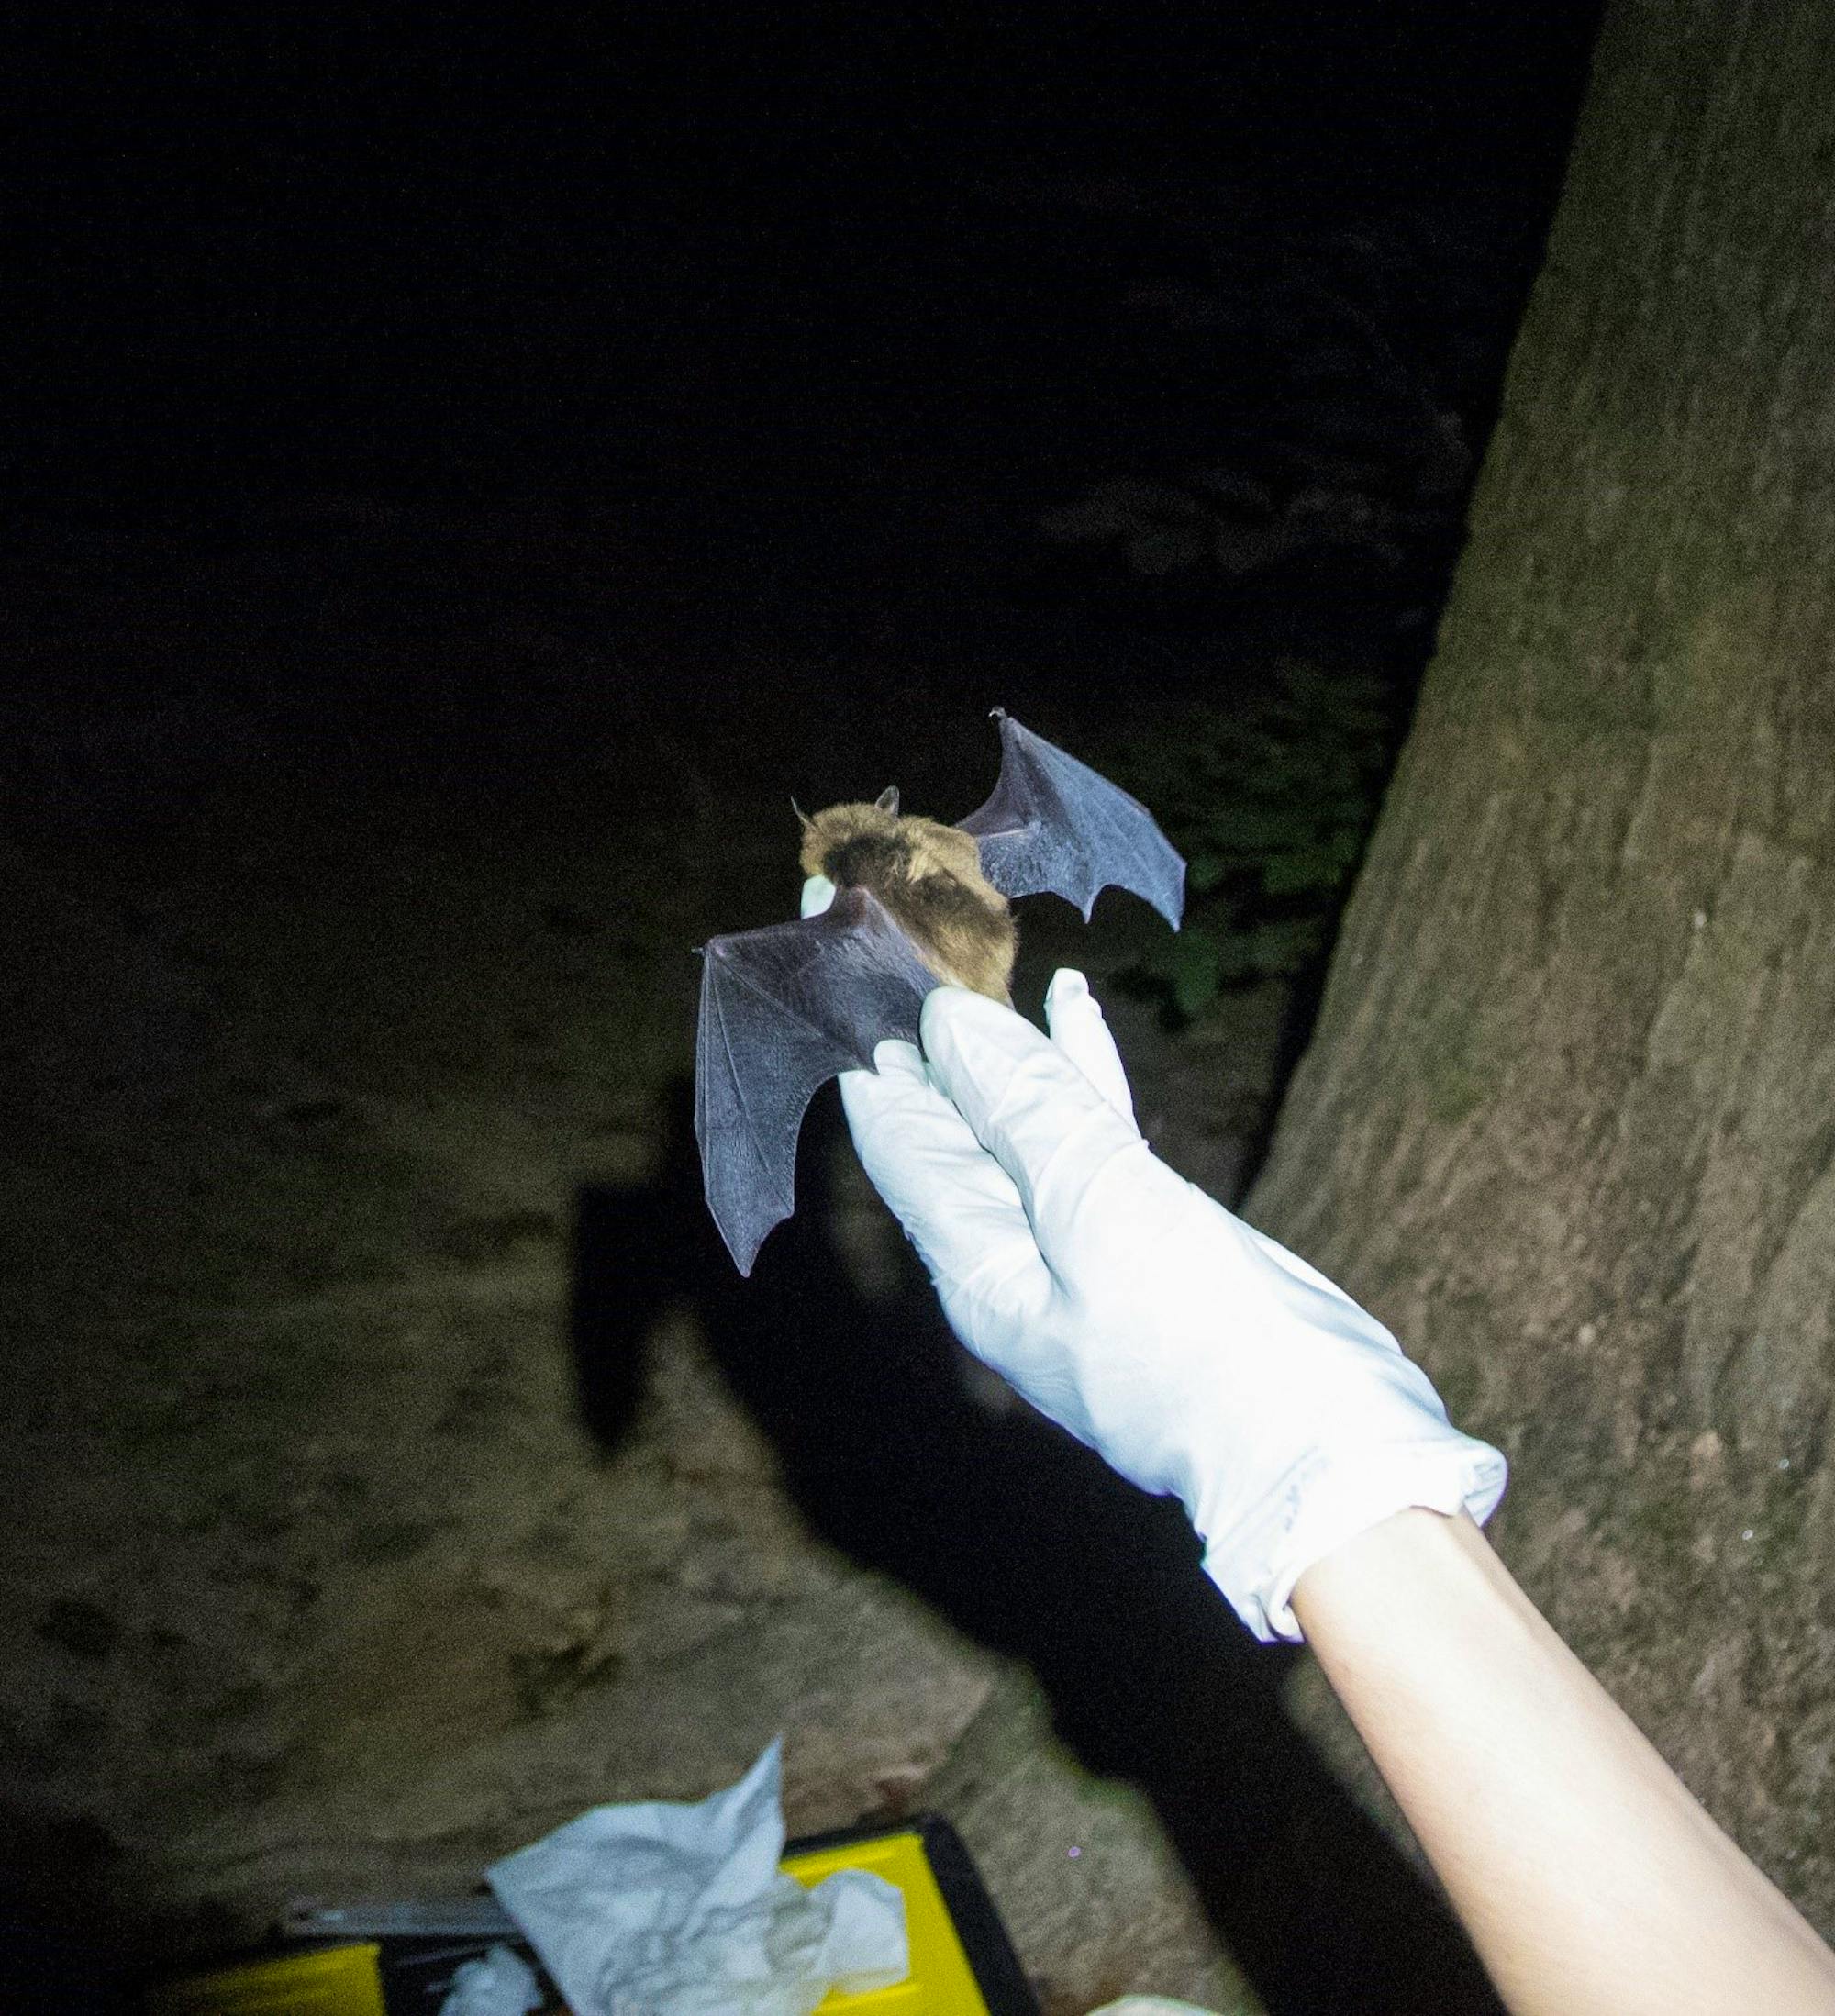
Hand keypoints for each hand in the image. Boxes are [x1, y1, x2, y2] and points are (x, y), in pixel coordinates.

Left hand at [828, 955, 1505, 1641]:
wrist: (1318, 1440)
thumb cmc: (1198, 1341)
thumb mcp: (1096, 1209)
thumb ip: (1022, 1112)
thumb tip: (948, 1027)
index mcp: (982, 1270)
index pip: (909, 1160)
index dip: (887, 1089)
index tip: (862, 1016)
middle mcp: (1020, 1262)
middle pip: (963, 1144)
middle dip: (941, 1071)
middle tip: (909, 994)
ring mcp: (1089, 1251)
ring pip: (1034, 1136)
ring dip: (1018, 1063)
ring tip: (995, 991)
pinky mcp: (1154, 1239)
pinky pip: (1099, 1146)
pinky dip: (1086, 1082)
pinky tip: (1078, 1018)